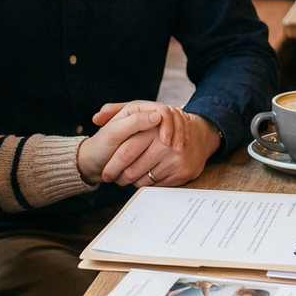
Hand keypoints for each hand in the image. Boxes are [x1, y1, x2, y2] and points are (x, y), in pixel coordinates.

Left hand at [89, 102, 220, 186]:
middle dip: (119, 177)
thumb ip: (114, 111)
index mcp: (153, 126)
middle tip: (110, 180)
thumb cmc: (158, 124)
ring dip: (131, 182)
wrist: (199, 135)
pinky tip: (142, 178)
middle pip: (133, 169)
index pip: (126, 152)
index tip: (104, 174)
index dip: (113, 165)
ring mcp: (176, 158)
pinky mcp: (184, 172)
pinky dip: (146, 184)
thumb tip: (96, 118)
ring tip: (124, 179)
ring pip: (144, 180)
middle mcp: (166, 143)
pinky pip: (157, 185)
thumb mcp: (137, 110)